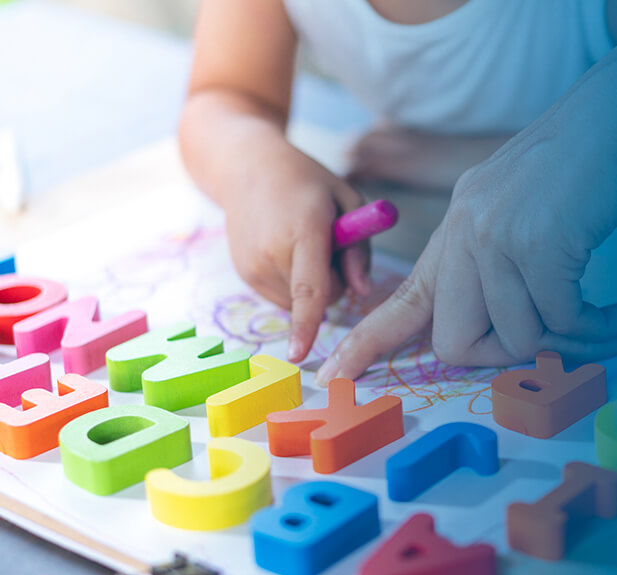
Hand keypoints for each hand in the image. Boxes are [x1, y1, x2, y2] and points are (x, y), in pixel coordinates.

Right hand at [223, 144, 371, 361]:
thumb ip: (360, 248)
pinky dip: (293, 282)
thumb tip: (362, 292)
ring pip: (300, 303)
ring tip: (302, 242)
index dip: (308, 324)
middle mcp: (272, 253)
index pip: (309, 288)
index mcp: (303, 231)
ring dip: (312, 285)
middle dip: (334, 281)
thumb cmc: (307, 181)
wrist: (247, 167)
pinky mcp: (244, 274)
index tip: (299, 355)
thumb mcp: (348, 200)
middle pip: (318, 299)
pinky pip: (283, 297)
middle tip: (328, 242)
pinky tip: (286, 250)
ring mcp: (252, 266)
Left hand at [316, 120, 616, 381]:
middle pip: (457, 342)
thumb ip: (502, 262)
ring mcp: (498, 237)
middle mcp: (468, 232)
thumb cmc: (590, 167)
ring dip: (573, 339)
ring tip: (611, 317)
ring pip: (518, 337)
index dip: (368, 342)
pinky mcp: (537, 244)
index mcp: (461, 226)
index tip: (334, 375)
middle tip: (561, 336)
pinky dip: (598, 326)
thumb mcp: (525, 209)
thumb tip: (509, 332)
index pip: (407, 296)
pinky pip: (561, 322)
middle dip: (509, 354)